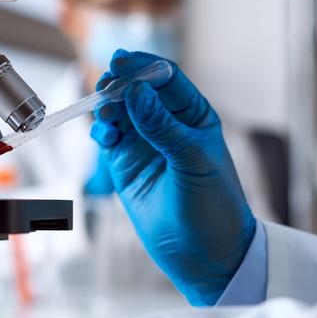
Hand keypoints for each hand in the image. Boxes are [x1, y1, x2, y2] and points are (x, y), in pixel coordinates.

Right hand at [91, 50, 256, 305]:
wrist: (206, 255)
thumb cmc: (214, 207)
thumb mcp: (193, 161)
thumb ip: (162, 127)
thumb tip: (136, 92)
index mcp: (194, 116)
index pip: (165, 79)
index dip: (143, 67)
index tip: (122, 62)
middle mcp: (167, 126)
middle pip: (137, 90)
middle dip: (120, 83)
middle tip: (107, 84)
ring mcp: (144, 145)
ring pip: (119, 112)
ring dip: (108, 107)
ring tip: (107, 115)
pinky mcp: (125, 166)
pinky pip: (109, 138)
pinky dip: (102, 131)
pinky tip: (105, 136)